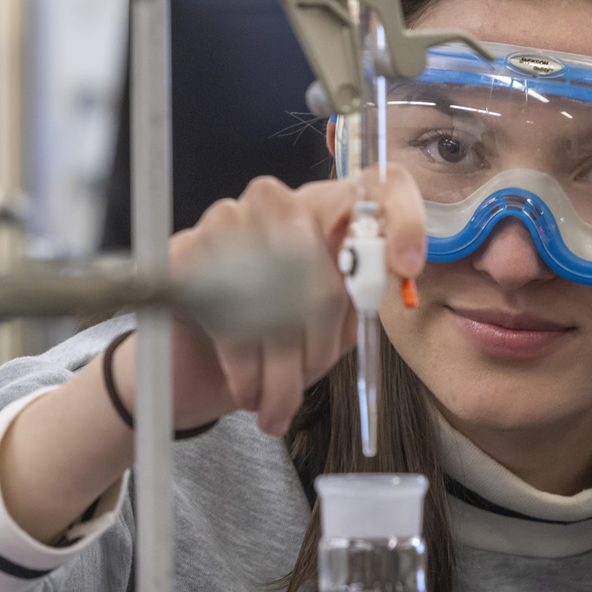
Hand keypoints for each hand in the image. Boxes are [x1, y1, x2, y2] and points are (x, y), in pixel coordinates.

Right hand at [109, 168, 426, 436]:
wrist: (198, 363)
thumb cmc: (271, 336)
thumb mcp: (329, 325)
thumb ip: (359, 298)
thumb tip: (385, 279)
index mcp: (328, 210)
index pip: (379, 187)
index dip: (403, 221)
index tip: (405, 270)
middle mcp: (280, 203)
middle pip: (322, 271)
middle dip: (317, 345)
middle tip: (308, 381)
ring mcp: (228, 219)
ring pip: (274, 298)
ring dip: (278, 368)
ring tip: (275, 405)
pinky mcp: (185, 251)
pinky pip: (228, 314)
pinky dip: (243, 365)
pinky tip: (245, 386)